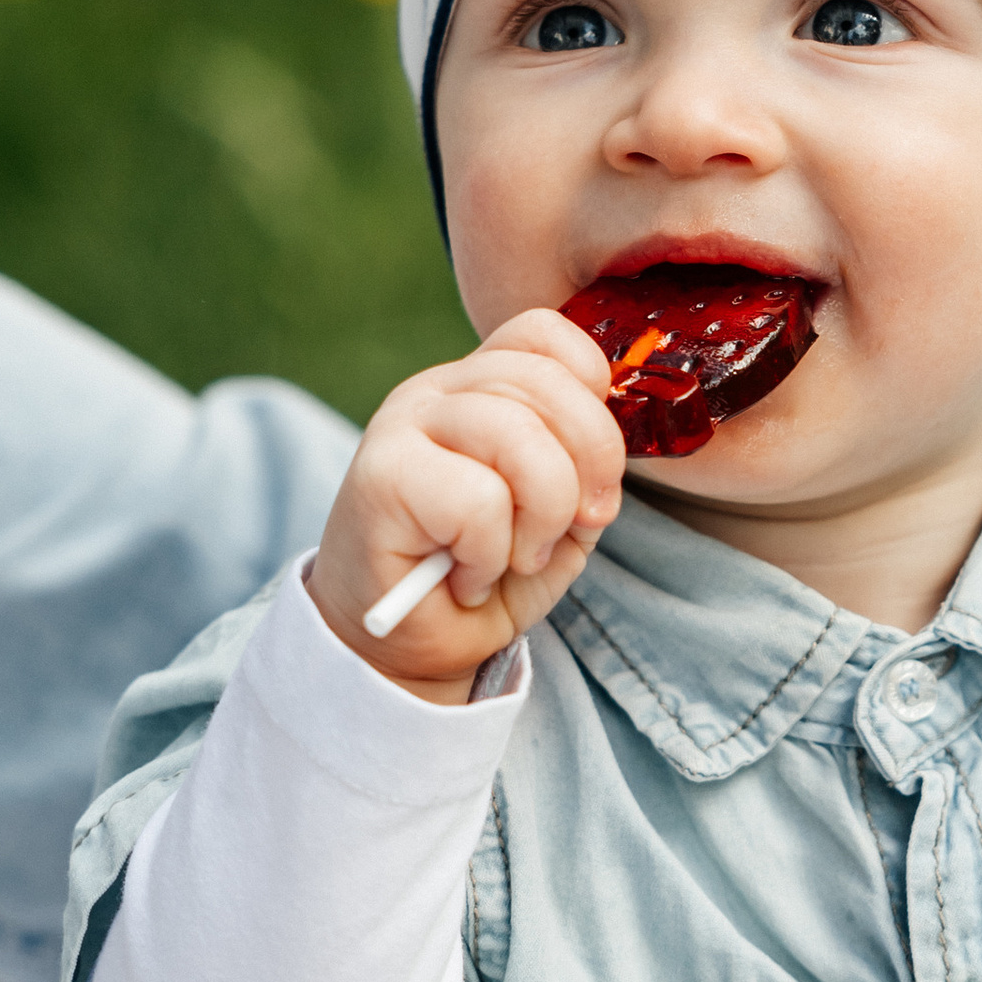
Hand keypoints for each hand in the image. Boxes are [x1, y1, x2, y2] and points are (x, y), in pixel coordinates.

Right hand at [307, 309, 624, 699]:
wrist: (402, 646)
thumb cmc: (479, 575)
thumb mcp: (556, 517)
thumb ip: (584, 474)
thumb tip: (602, 471)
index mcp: (481, 386)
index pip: (544, 335)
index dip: (591, 392)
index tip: (596, 472)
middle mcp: (438, 390)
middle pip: (547, 381)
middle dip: (589, 467)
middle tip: (572, 529)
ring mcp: (403, 424)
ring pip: (518, 437)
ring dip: (540, 518)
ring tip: (513, 558)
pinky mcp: (379, 474)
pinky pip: (477, 499)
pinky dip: (489, 554)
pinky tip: (467, 576)